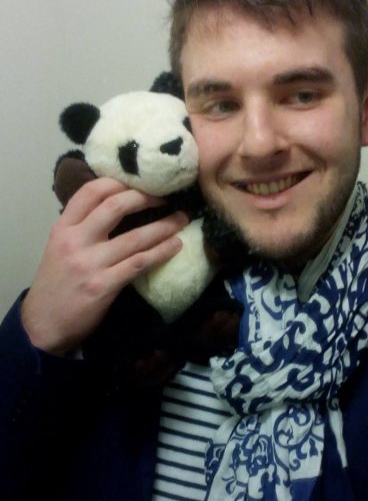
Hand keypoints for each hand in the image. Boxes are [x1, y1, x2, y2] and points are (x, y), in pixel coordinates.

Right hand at [22, 178, 187, 355]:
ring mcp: (90, 263)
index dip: (119, 183)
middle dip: (146, 198)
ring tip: (182, 220)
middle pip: (115, 206)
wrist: (43, 326)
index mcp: (63, 228)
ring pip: (135, 237)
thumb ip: (83, 227)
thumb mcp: (59, 248)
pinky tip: (176, 246)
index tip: (141, 183)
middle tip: (167, 199)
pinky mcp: (103, 285)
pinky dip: (161, 252)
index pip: (90, 192)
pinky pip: (140, 263)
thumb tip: (120, 206)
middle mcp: (75, 241)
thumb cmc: (56, 284)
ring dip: (164, 226)